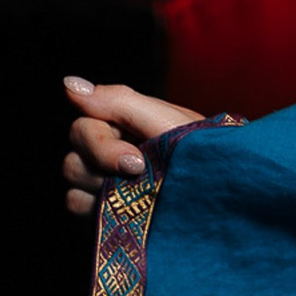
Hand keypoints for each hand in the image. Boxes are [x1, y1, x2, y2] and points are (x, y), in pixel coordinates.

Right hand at [62, 78, 203, 215]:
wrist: (226, 196)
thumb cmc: (204, 155)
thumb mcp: (168, 124)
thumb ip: (121, 102)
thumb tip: (69, 83)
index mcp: (123, 124)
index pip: (83, 127)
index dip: (102, 146)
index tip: (136, 163)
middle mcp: (109, 151)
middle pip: (72, 160)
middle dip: (105, 171)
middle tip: (142, 178)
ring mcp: (104, 182)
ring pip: (73, 185)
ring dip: (104, 192)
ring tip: (143, 197)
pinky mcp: (103, 209)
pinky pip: (77, 207)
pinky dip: (100, 212)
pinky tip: (133, 212)